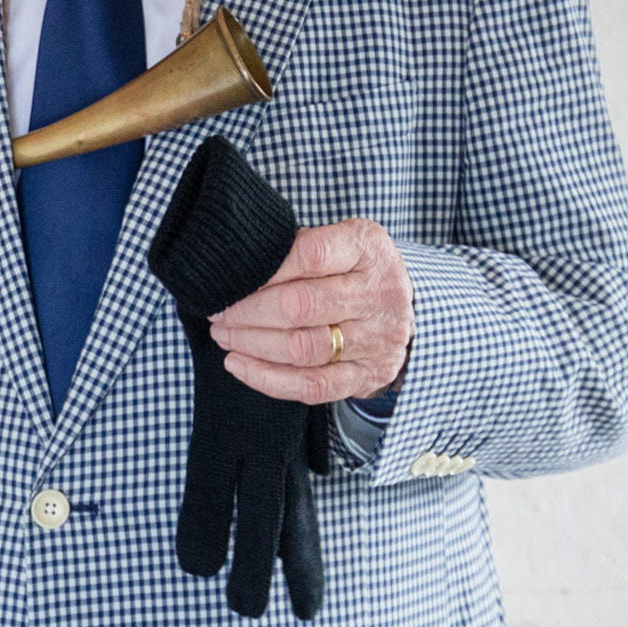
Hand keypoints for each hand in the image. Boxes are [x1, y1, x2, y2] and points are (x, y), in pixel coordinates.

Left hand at [210, 220, 412, 405]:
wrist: (408, 311)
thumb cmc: (357, 269)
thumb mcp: (342, 240)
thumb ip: (300, 246)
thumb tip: (239, 263)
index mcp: (369, 249)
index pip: (310, 255)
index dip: (264, 269)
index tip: (232, 276)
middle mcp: (378, 295)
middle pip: (301, 306)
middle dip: (247, 310)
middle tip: (219, 310)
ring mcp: (376, 340)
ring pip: (302, 349)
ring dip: (251, 343)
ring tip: (224, 335)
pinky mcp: (367, 377)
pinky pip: (312, 386)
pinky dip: (267, 378)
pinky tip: (238, 365)